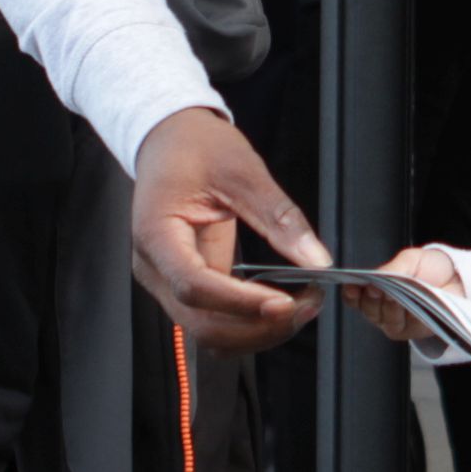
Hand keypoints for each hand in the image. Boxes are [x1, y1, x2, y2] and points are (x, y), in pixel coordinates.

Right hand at [132, 107, 328, 351]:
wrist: (170, 140)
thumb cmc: (195, 147)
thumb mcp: (242, 170)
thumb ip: (278, 216)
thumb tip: (314, 257)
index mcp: (156, 235)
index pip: (194, 286)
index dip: (240, 302)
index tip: (285, 301)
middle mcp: (155, 268)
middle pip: (201, 323)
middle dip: (259, 325)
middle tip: (308, 305)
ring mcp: (169, 280)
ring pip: (209, 331)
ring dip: (258, 331)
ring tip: (303, 305)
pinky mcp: (189, 283)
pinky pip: (216, 318)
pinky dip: (251, 322)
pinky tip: (283, 304)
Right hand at [347, 245, 459, 341]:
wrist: (456, 276)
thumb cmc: (428, 267)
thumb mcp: (409, 260)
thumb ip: (392, 267)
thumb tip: (378, 274)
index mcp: (374, 292)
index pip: (354, 297)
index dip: (351, 293)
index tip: (352, 285)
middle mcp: (382, 310)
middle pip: (369, 310)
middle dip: (372, 299)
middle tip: (375, 288)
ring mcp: (398, 323)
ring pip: (387, 320)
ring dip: (389, 307)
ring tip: (392, 296)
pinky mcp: (416, 331)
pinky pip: (410, 326)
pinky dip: (411, 316)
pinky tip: (413, 307)